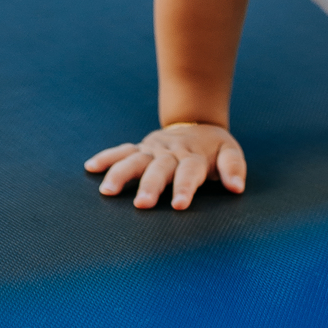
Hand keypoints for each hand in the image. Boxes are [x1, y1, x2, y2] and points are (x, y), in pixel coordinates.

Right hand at [84, 124, 245, 209]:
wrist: (197, 122)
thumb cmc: (214, 148)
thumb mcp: (230, 152)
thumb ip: (234, 168)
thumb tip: (237, 187)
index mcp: (194, 156)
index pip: (189, 172)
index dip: (184, 187)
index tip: (178, 205)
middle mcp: (171, 153)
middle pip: (159, 169)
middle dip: (150, 186)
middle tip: (142, 205)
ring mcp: (153, 150)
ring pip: (135, 160)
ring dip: (121, 174)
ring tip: (107, 191)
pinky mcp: (140, 148)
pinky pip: (121, 151)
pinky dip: (106, 158)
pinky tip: (90, 168)